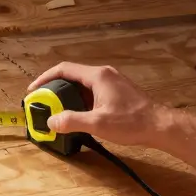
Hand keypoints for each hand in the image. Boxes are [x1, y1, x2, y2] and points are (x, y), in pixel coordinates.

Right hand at [27, 62, 165, 147]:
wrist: (161, 126)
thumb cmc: (131, 122)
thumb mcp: (98, 124)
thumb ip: (71, 121)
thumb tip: (51, 122)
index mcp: (97, 76)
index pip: (64, 70)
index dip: (45, 78)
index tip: (33, 91)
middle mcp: (104, 73)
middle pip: (72, 75)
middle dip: (55, 88)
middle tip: (43, 102)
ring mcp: (113, 81)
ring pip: (83, 83)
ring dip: (68, 94)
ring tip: (57, 109)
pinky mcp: (118, 90)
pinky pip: (93, 90)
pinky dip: (80, 98)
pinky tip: (79, 113)